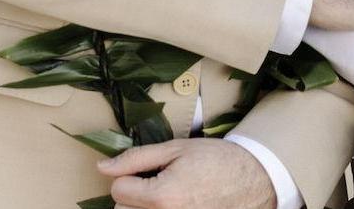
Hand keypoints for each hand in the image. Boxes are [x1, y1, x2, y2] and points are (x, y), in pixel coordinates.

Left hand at [97, 138, 276, 208]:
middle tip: (155, 182)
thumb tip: (102, 167)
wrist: (251, 181)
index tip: (146, 170)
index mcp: (161, 197)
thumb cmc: (215, 160)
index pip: (118, 191)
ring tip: (162, 196)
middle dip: (132, 196)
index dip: (127, 176)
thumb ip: (137, 158)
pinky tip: (171, 204)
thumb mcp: (175, 149)